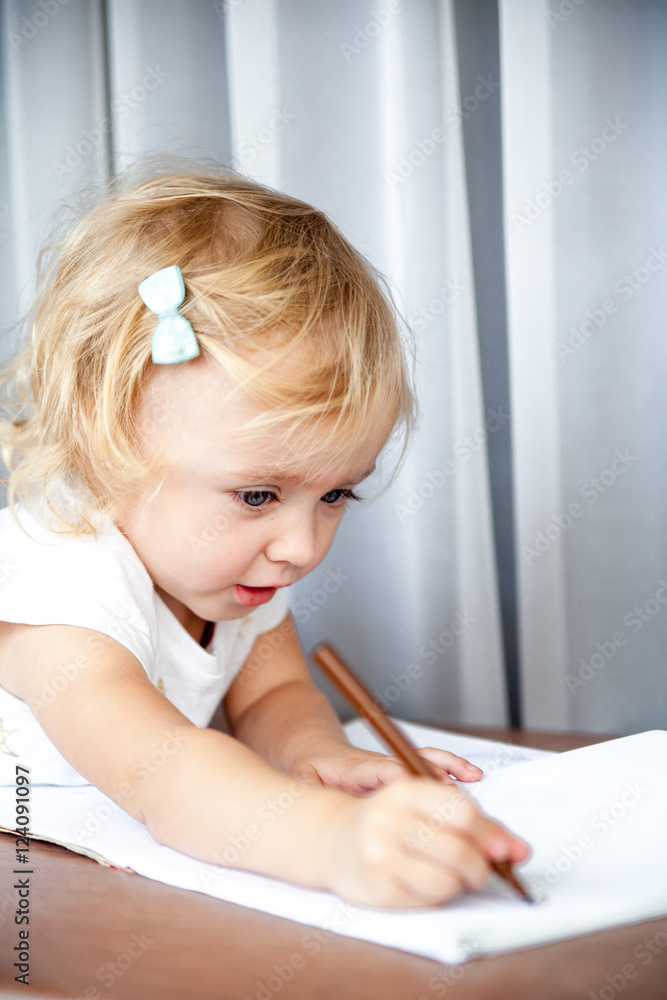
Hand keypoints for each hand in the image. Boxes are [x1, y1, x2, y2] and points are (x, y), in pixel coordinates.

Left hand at [287, 740, 482, 793]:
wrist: (309, 745)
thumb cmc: (306, 766)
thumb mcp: (300, 780)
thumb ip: (308, 791)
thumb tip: (312, 796)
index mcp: (356, 766)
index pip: (382, 769)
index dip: (401, 777)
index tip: (418, 786)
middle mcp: (378, 763)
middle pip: (411, 764)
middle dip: (434, 776)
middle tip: (457, 790)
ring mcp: (390, 765)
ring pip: (423, 761)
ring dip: (448, 768)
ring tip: (472, 776)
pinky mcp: (398, 770)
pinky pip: (428, 766)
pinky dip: (450, 768)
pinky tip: (469, 775)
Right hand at [321, 778, 529, 907]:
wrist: (334, 838)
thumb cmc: (390, 820)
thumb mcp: (425, 806)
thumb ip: (473, 823)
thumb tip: (519, 850)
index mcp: (405, 791)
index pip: (462, 812)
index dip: (491, 833)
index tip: (506, 848)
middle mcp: (389, 820)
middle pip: (459, 851)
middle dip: (480, 865)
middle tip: (479, 867)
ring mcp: (380, 855)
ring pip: (448, 881)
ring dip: (460, 882)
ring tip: (452, 874)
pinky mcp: (378, 888)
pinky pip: (429, 898)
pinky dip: (440, 894)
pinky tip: (428, 882)